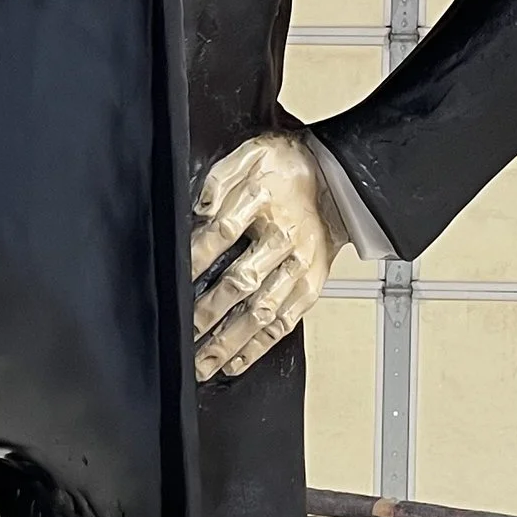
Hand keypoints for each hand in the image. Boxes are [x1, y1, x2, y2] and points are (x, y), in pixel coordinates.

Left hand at [190, 131, 344, 383]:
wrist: (338, 182)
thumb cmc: (288, 170)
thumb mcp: (252, 154)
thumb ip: (220, 177)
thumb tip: (200, 209)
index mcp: (265, 202)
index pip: (224, 232)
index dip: (198, 256)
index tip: (177, 277)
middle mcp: (284, 239)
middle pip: (242, 281)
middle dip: (209, 312)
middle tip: (185, 332)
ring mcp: (299, 268)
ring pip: (263, 311)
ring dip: (231, 340)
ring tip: (204, 362)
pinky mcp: (310, 288)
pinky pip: (285, 323)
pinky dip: (259, 346)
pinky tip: (235, 361)